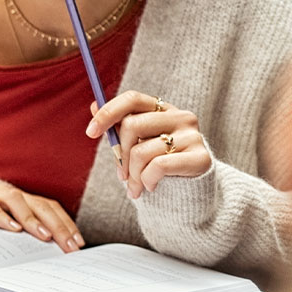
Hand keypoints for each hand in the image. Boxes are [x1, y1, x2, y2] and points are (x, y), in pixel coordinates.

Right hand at [0, 181, 83, 250]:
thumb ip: (31, 234)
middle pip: (41, 206)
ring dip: (32, 219)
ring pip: (18, 201)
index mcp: (27, 200)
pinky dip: (2, 216)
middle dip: (57, 226)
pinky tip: (13, 229)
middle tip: (68, 245)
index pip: (53, 209)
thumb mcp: (14, 225)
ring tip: (44, 236)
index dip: (67, 224)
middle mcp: (15, 195)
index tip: (77, 244)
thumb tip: (55, 254)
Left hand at [87, 92, 213, 197]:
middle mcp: (181, 117)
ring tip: (135, 187)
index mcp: (163, 109)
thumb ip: (118, 126)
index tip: (90, 132)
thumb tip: (93, 105)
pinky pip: (157, 166)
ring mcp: (193, 136)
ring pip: (141, 151)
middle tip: (121, 175)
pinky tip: (151, 187)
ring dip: (132, 175)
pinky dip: (146, 181)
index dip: (108, 113)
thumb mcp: (136, 144)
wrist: (191, 192)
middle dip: (119, 154)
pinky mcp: (201, 157)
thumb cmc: (158, 165)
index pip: (132, 99)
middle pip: (132, 125)